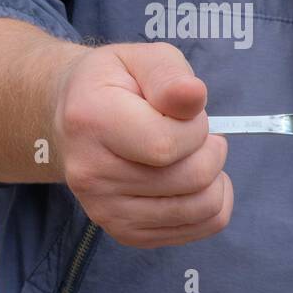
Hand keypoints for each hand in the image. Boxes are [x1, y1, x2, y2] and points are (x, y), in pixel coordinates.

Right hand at [53, 42, 233, 246]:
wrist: (77, 118)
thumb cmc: (120, 85)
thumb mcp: (144, 60)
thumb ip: (170, 76)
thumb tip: (193, 95)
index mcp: (91, 122)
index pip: (168, 144)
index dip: (195, 127)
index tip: (186, 114)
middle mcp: (90, 174)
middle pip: (192, 178)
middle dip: (211, 150)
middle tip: (192, 134)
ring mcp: (105, 211)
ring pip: (203, 208)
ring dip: (215, 177)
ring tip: (193, 155)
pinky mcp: (125, 233)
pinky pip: (200, 226)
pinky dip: (214, 202)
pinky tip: (194, 180)